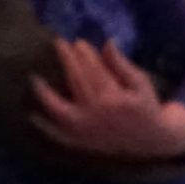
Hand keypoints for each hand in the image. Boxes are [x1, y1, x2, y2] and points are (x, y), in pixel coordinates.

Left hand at [31, 38, 184, 160]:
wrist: (153, 141)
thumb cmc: (147, 107)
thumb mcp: (141, 83)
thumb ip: (122, 65)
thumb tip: (107, 43)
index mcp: (113, 98)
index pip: (93, 70)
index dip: (84, 55)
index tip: (77, 41)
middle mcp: (96, 113)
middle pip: (76, 82)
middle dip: (67, 61)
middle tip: (58, 43)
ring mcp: (85, 129)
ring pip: (59, 108)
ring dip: (45, 93)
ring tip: (34, 77)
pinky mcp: (81, 142)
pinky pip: (58, 135)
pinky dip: (44, 126)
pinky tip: (31, 115)